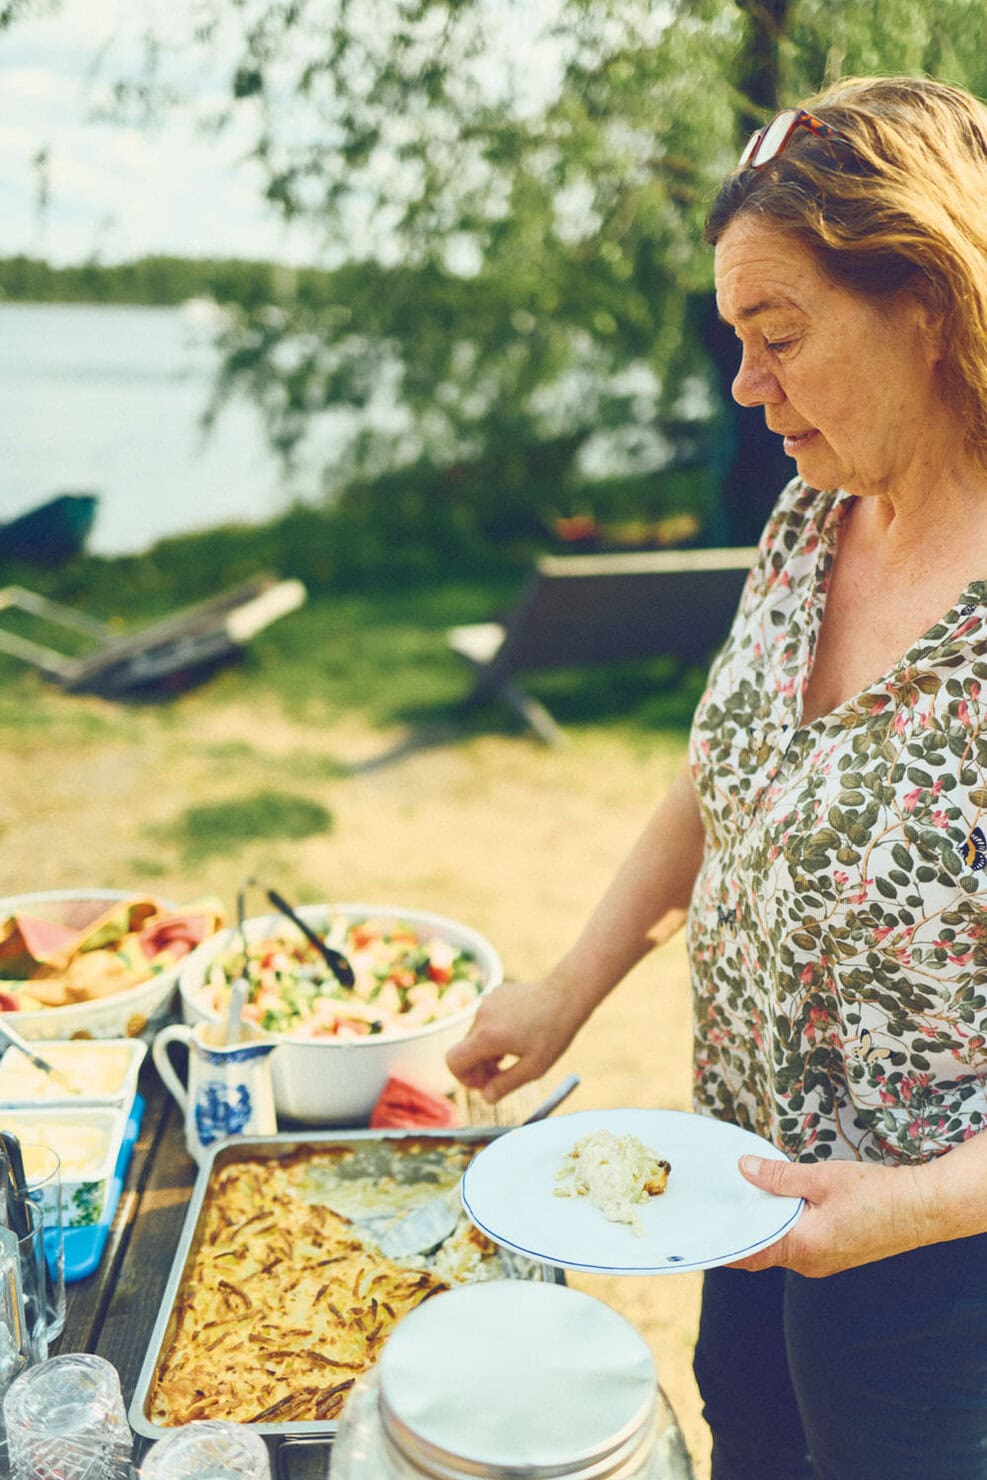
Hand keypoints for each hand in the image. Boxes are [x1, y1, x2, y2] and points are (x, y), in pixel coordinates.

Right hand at [445, 977, 581, 1102]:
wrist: (566, 996)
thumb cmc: (553, 1033)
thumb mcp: (533, 1068)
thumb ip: (505, 1085)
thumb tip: (486, 1098)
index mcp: (487, 1037)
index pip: (453, 1061)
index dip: (464, 1078)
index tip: (484, 1082)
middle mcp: (481, 1017)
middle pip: (465, 1049)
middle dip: (480, 1066)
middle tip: (503, 1073)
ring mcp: (487, 1003)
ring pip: (476, 1035)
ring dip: (488, 1049)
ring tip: (513, 1053)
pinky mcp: (494, 995)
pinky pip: (486, 1020)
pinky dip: (494, 1032)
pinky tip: (517, 1033)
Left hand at [727, 1154, 935, 1277]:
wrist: (922, 1209)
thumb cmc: (875, 1194)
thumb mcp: (822, 1177)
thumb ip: (780, 1177)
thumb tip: (745, 1169)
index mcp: (803, 1247)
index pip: (751, 1252)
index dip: (726, 1243)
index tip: (705, 1231)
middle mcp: (811, 1263)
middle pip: (763, 1250)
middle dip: (744, 1229)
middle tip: (723, 1203)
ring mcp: (825, 1262)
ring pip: (782, 1246)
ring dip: (767, 1226)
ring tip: (750, 1197)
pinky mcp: (837, 1254)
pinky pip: (800, 1244)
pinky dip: (786, 1227)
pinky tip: (784, 1204)